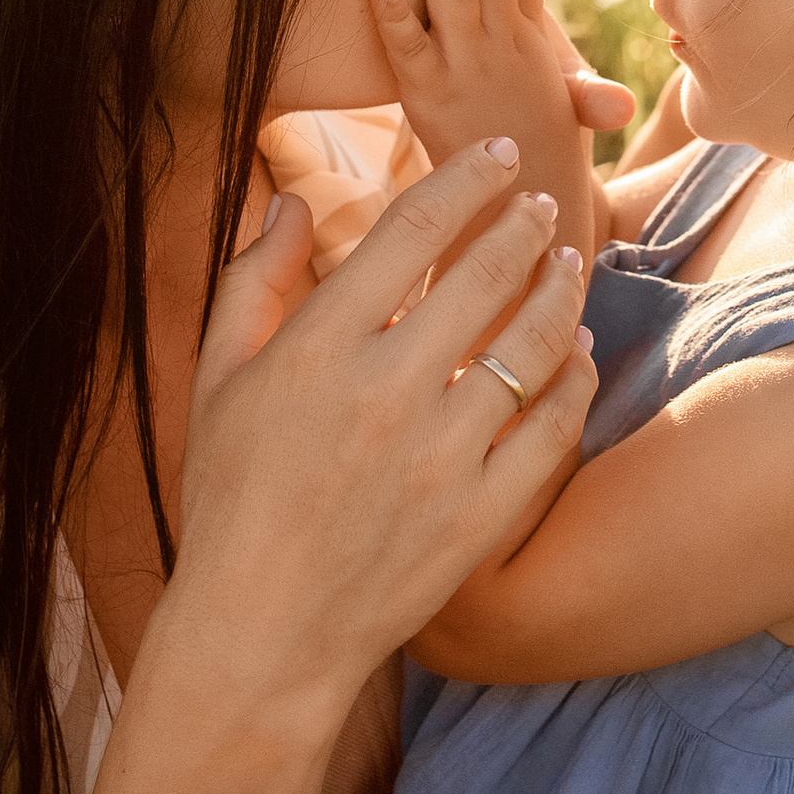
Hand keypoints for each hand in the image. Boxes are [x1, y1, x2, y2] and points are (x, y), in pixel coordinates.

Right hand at [68, 140, 594, 793]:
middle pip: (485, 276)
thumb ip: (252, 283)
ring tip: (569, 263)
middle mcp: (385, 395)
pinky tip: (575, 350)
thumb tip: (289, 201)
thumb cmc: (231, 503)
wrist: (262, 637)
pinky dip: (573, 378)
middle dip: (523, 226)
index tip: (499, 156)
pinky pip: (553, 427)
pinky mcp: (482, 515)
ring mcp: (442, 458)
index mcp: (316, 352)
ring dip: (561, 290)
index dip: (465, 181)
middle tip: (542, 206)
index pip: (411, 233)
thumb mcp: (217, 385)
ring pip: (532, 345)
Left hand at [372, 0, 599, 247]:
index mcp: (531, 41)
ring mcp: (466, 69)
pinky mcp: (428, 100)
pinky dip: (395, 16)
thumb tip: (620, 104)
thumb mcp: (566, 115)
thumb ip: (585, 93)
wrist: (525, 223)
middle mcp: (503, 47)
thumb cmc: (542, 159)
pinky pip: (408, 51)